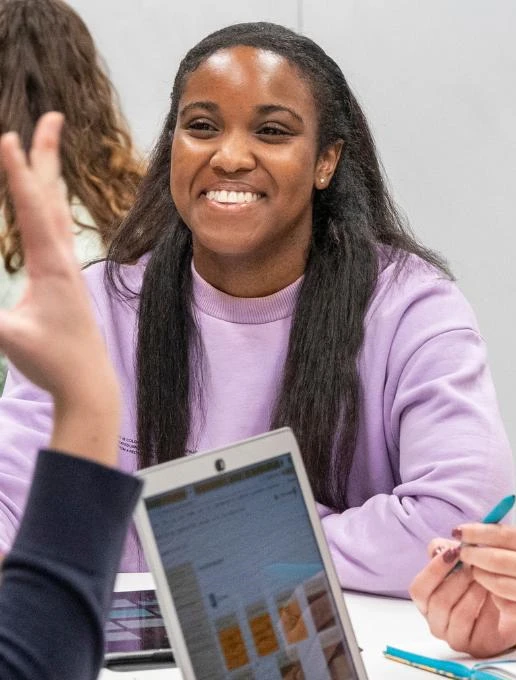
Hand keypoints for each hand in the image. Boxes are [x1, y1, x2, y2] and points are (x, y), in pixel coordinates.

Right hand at [0, 112, 118, 464]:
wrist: (89, 383)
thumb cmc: (53, 362)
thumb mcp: (8, 337)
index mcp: (51, 264)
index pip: (31, 208)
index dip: (17, 171)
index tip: (7, 136)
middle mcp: (62, 258)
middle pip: (53, 194)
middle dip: (47, 153)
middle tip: (49, 115)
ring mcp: (65, 266)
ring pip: (56, 208)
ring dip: (49, 173)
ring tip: (44, 144)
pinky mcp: (64, 277)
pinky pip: (54, 227)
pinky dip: (46, 202)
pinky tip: (42, 199)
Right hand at [409, 538, 515, 657]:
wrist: (510, 604)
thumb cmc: (478, 580)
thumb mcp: (460, 561)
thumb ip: (445, 550)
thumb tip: (440, 548)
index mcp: (427, 603)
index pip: (419, 589)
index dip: (434, 569)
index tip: (454, 551)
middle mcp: (437, 624)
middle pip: (439, 602)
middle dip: (460, 578)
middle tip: (477, 562)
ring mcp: (456, 638)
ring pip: (460, 615)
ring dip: (476, 591)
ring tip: (489, 576)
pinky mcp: (479, 646)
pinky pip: (483, 625)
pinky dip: (492, 605)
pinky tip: (500, 593)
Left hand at [457, 525, 515, 639]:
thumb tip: (485, 534)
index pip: (508, 535)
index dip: (479, 533)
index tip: (461, 531)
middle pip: (499, 561)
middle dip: (474, 556)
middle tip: (462, 552)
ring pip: (500, 585)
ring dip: (481, 576)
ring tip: (475, 570)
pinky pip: (508, 606)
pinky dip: (495, 597)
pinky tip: (494, 590)